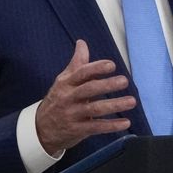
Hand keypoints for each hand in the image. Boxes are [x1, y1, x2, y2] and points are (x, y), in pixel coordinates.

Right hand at [35, 39, 133, 155]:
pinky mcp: (77, 130)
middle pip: (89, 89)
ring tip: (132, 101)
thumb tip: (82, 43)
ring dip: (114, 105)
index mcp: (66, 83)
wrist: (41, 129)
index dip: (96, 68)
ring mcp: (72, 114)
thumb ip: (77, 63)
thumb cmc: (58, 100)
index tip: (111, 65)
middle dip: (107, 85)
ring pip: (95, 108)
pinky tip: (126, 122)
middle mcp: (68, 98)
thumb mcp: (64, 81)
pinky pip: (96, 127)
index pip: (81, 73)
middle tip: (124, 81)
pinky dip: (112, 126)